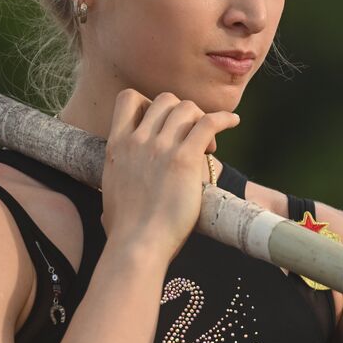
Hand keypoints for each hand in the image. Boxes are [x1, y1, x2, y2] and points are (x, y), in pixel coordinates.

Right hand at [99, 89, 239, 258]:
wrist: (138, 244)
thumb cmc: (124, 230)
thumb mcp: (109, 194)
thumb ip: (114, 182)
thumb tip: (114, 200)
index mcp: (117, 145)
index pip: (129, 98)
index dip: (149, 103)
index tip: (162, 123)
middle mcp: (138, 140)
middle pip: (164, 100)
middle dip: (181, 112)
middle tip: (190, 138)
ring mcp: (161, 147)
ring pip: (187, 108)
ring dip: (201, 119)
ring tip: (209, 145)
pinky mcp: (185, 158)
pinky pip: (209, 122)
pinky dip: (224, 119)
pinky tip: (234, 122)